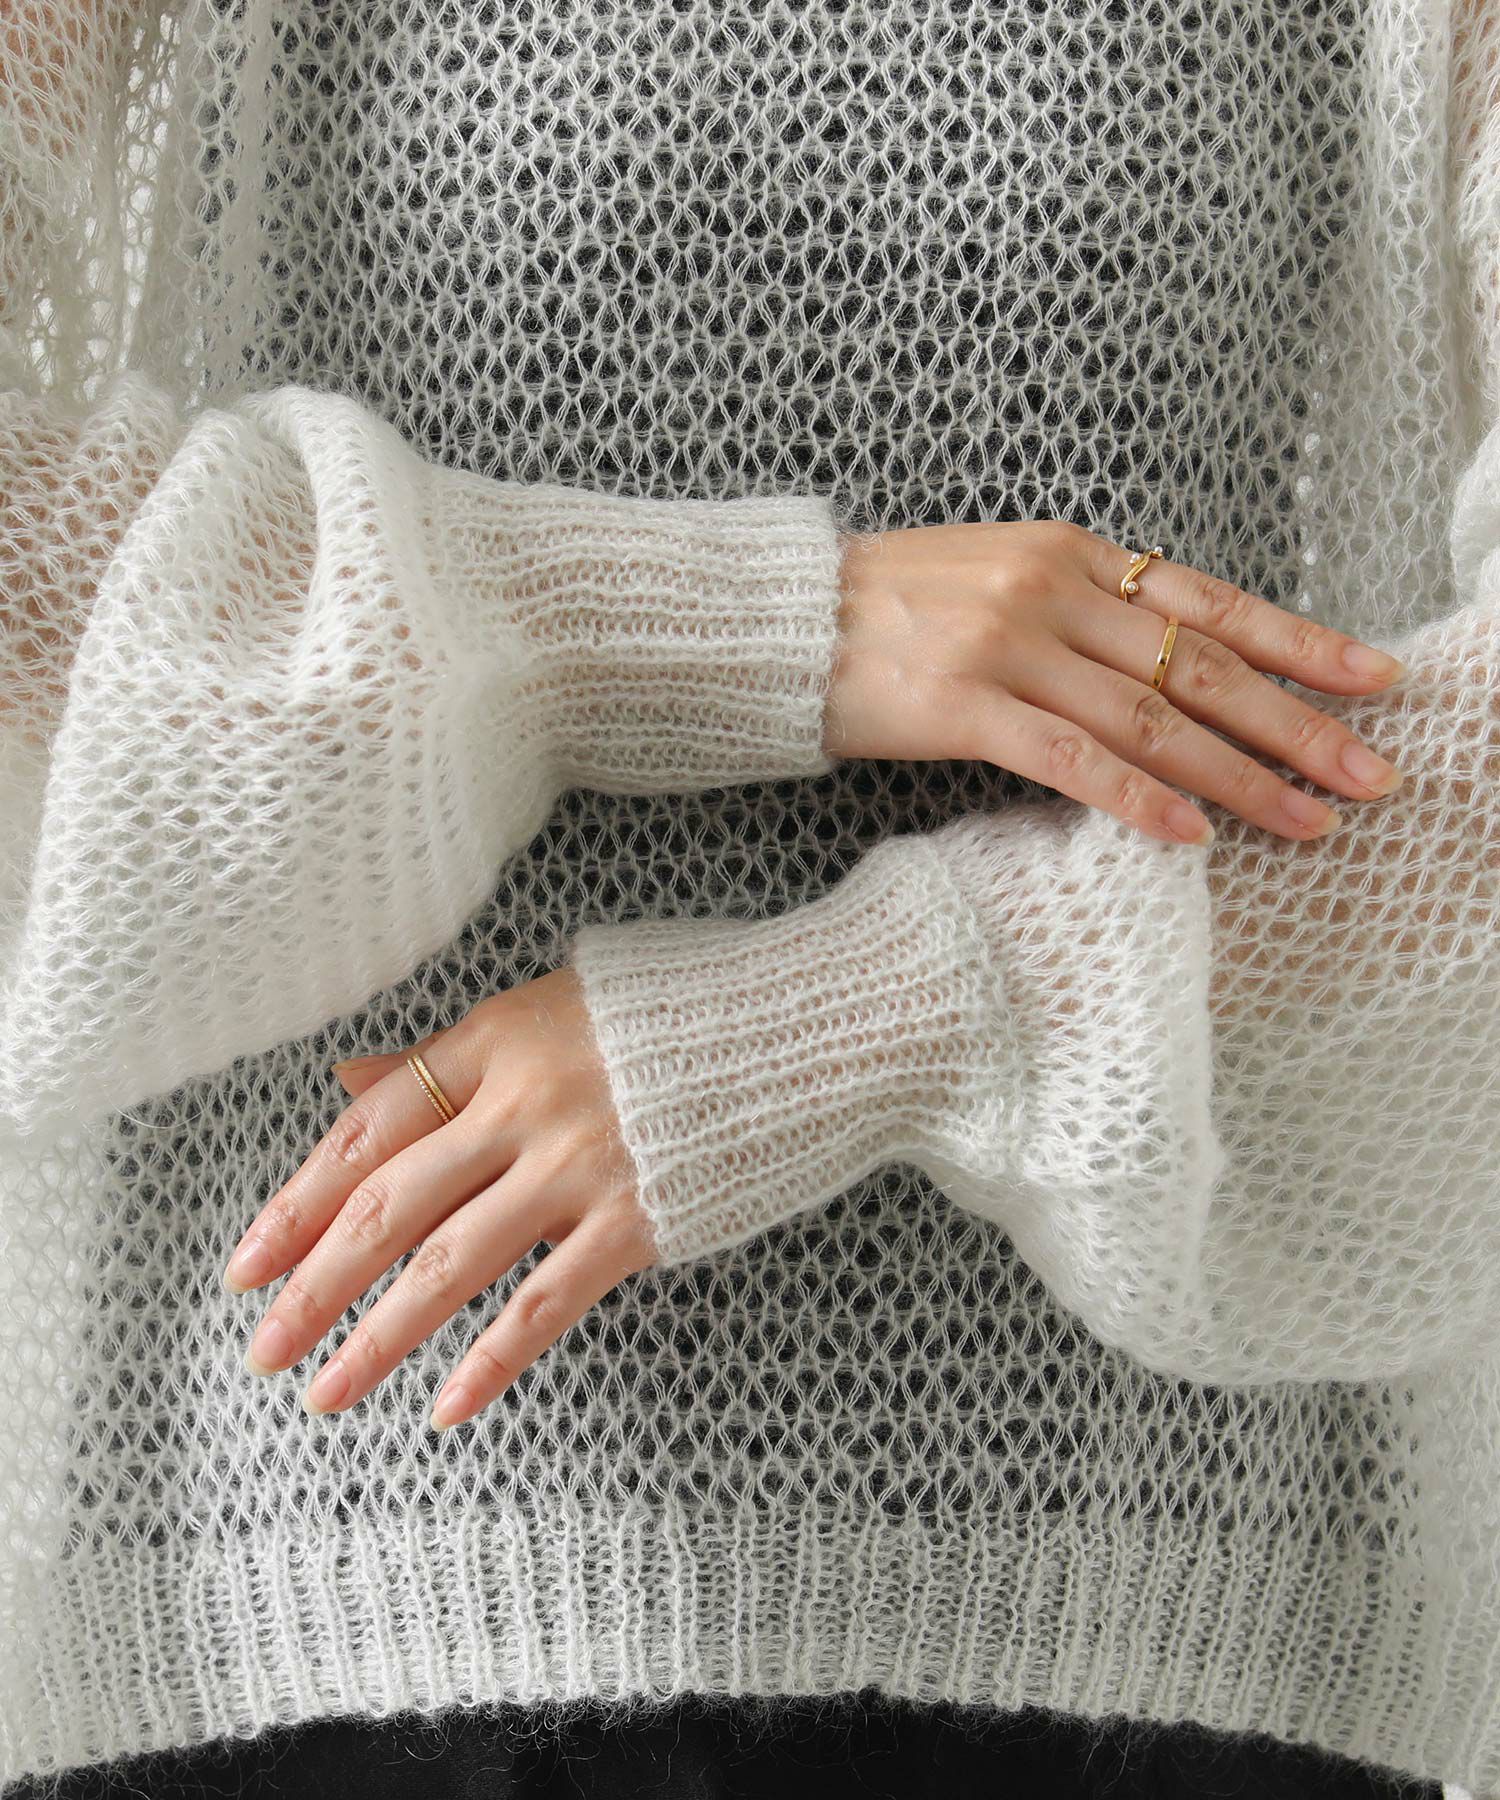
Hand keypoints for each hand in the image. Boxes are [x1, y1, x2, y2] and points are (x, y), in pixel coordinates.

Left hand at [221, 967, 654, 1428]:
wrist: (806, 1026)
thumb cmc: (677, 1011)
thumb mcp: (552, 1004)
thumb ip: (452, 1054)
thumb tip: (351, 1081)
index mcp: (497, 1038)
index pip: (371, 1129)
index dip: (300, 1201)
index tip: (247, 1265)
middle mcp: (525, 1102)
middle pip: (392, 1203)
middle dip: (316, 1284)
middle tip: (263, 1349)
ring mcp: (582, 1165)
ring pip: (452, 1261)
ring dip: (379, 1335)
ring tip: (325, 1395)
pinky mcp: (639, 1219)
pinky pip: (548, 1301)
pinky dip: (493, 1358)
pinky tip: (445, 1407)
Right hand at [826, 520, 1408, 845]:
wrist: (775, 619)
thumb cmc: (883, 607)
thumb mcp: (994, 573)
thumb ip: (1078, 607)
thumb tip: (1164, 666)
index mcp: (1069, 551)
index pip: (1209, 602)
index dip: (1299, 642)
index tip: (1373, 678)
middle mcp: (1050, 588)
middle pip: (1199, 665)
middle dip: (1296, 724)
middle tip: (1370, 774)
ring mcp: (1006, 643)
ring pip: (1151, 718)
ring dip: (1238, 776)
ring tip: (1306, 820)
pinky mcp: (961, 704)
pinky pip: (1071, 759)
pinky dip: (1137, 799)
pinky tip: (1190, 836)